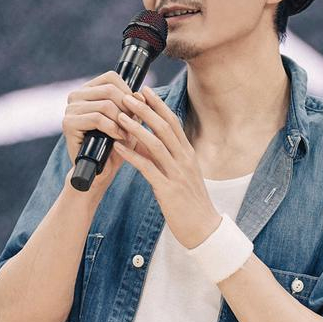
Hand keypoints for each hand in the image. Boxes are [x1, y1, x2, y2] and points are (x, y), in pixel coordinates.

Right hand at [61, 71, 139, 195]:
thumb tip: (140, 93)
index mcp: (88, 90)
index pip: (111, 77)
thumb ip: (134, 105)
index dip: (128, 92)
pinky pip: (97, 118)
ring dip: (121, 121)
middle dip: (127, 108)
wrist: (100, 171)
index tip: (136, 110)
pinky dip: (112, 128)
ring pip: (105, 104)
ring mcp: (70, 109)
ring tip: (126, 134)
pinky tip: (118, 137)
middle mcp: (76, 96)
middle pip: (110, 89)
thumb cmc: (116, 146)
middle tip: (133, 125)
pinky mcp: (68, 123)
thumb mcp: (129, 121)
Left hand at [114, 85, 221, 249]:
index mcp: (188, 155)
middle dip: (146, 109)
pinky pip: (147, 168)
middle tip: (128, 94)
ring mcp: (177, 175)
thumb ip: (165, 158)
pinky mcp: (169, 190)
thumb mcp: (180, 176)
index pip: (173, 123)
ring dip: (136, 128)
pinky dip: (132, 155)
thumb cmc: (190, 204)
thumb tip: (145, 143)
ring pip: (156, 144)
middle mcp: (184, 160)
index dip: (158, 105)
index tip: (144, 91)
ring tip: (119, 116)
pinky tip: (118, 147)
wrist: (203, 230)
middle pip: (164, 128)